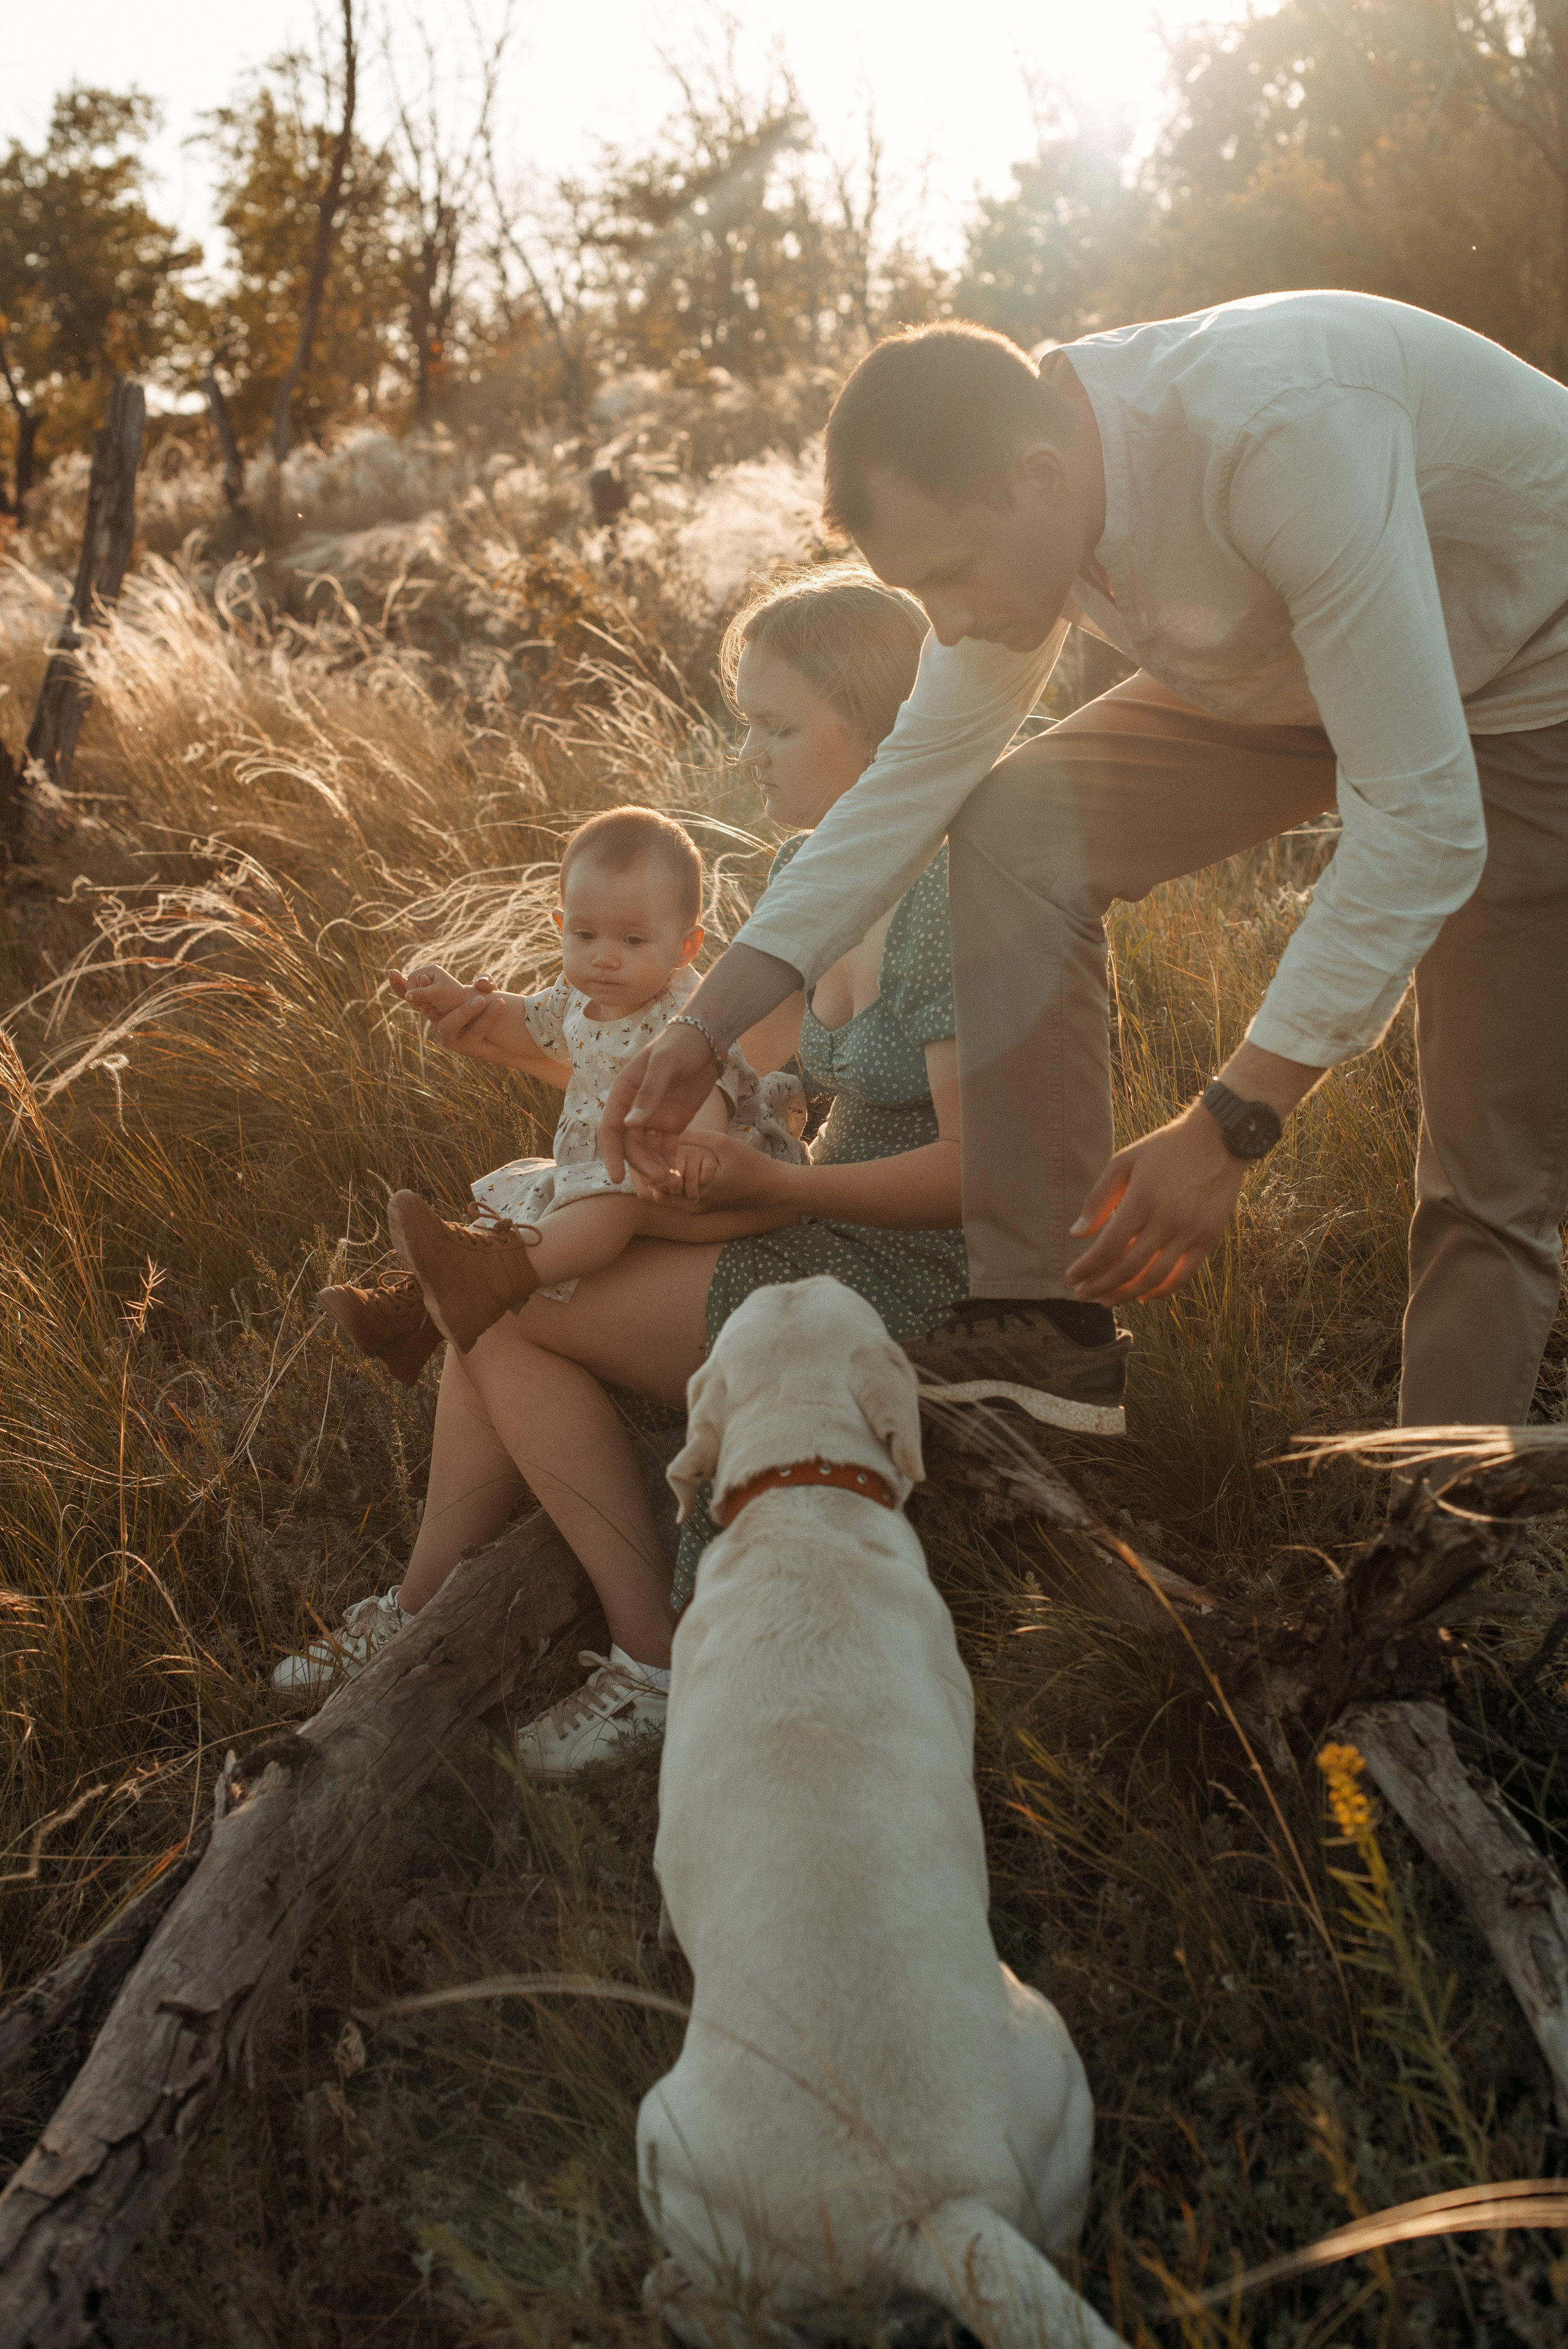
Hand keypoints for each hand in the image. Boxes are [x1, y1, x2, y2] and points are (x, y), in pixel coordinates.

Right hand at [391, 962, 472, 1019]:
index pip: (411, 980)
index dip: (415, 993)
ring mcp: (423, 985)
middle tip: (429, 1007)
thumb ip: (423, 994)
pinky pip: (412, 999)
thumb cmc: (453, 998)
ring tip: (430, 1008)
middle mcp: (425, 975)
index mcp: (430, 970)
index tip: (427, 1003)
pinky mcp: (423, 995)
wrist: (464, 1008)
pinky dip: (416, 1005)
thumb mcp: (438, 995)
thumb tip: (406, 996)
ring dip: (416, 1004)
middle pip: (408, 987)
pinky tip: (425, 1007)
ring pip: (409, 995)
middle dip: (415, 999)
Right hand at [392, 965, 510, 1060]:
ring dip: (464, 1011)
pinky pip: (474, 1032)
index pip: (412, 994)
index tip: (392, 972)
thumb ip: (484, 982)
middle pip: (423, 1009)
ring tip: (483, 999)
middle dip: (419, 994)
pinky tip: (500, 1004)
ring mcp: (450, 1038)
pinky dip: (487, 1018)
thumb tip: (483, 982)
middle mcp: (438, 1021)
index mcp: (435, 1006)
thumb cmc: (491, 1010)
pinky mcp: (467, 1048)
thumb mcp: (487, 991)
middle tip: (419, 978)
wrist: (510, 1038)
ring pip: (447, 1025)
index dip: (399, 985)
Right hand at [602, 1024, 727, 1183]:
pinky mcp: (673, 1123)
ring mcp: (654, 1118)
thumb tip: (630, 1125)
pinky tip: (678, 1177)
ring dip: (655, 1168)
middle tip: (661, 1179)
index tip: (617, 1177)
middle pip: (630, 1146)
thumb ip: (648, 1093)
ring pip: (647, 1151)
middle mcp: (634, 1109)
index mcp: (624, 1093)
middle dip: (642, 1165)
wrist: (707, 1039)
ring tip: (673, 1183)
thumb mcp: (664, 1064)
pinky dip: (669, 1163)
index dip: (611, 1154)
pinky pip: (666, 1149)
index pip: (610, 1129)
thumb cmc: (680, 1044)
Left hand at [638, 1130, 796, 1216]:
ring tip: (649, 1153)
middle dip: (647, 1171)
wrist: (773, 1188)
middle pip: (657, 1191)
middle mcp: (692, 1206)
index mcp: (696, 1192)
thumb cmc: (751, 1165)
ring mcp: (697, 1210)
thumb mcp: (722, 1144)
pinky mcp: (702, 1207)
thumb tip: (664, 1130)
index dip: (645, 1165)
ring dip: (658, 1176)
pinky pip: (677, 1196)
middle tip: (638, 1149)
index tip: (638, 1146)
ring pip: (666, 1195)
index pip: (657, 1182)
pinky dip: (671, 1181)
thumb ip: (693, 1137)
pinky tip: (669, 1162)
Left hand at [1065, 1106, 1248, 1302]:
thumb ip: (1099, 1199)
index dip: (1086, 1269)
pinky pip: (1183, 1276)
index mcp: (1142, 1200)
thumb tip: (1076, 1235)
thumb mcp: (1124, 1162)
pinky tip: (1142, 1296)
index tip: (1070, 1278)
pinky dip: (1161, 1291)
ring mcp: (1191, 1232)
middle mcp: (1167, 1220)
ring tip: (1106, 1300)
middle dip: (1099, 1286)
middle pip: (1127, 1268)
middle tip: (1081, 1295)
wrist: (1219, 1138)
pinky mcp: (1209, 1238)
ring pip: (1153, 1278)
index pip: (1107, 1248)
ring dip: (1126, 1295)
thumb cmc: (1165, 1148)